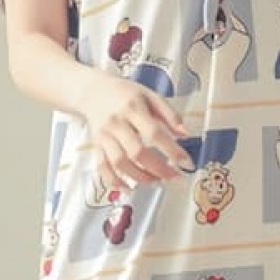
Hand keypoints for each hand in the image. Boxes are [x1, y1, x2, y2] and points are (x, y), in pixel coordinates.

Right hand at [81, 72, 194, 193]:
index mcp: (133, 108)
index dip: (172, 150)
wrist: (92, 90)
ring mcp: (104, 136)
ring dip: (140, 177)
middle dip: (158, 169)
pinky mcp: (96, 146)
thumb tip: (186, 135)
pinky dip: (114, 181)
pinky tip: (128, 189)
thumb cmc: (125, 93)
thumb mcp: (150, 96)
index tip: (187, 163)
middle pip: (136, 151)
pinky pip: (102, 167)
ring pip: (120, 162)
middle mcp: (116, 123)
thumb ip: (170, 114)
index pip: (154, 133)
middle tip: (174, 177)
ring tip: (157, 182)